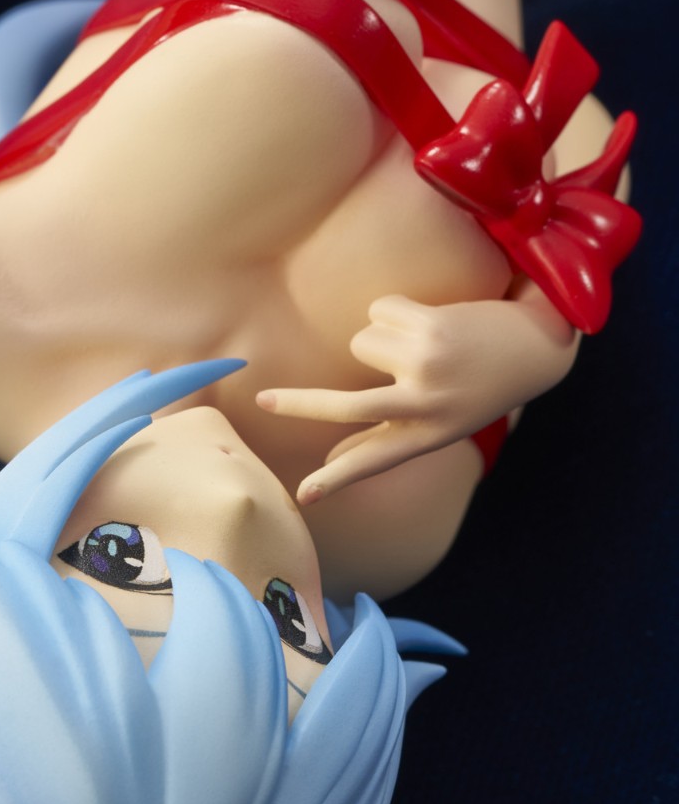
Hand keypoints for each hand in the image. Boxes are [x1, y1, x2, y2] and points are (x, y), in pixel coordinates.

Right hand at [256, 293, 577, 503]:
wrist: (540, 345)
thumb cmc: (481, 384)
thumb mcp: (443, 422)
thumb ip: (391, 437)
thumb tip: (335, 457)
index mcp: (430, 434)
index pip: (374, 461)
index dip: (338, 478)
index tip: (306, 495)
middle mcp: (426, 405)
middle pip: (346, 407)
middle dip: (299, 404)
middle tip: (262, 402)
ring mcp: (426, 365)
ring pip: (361, 340)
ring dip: (381, 332)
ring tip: (421, 337)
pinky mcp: (430, 328)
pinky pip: (379, 309)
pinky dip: (395, 308)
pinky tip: (429, 316)